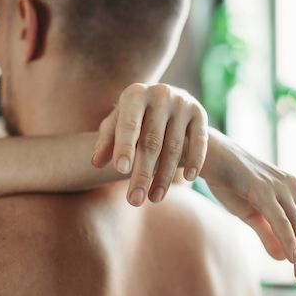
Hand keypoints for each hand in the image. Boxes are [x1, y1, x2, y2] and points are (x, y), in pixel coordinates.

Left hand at [91, 83, 207, 205]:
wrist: (169, 102)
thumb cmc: (135, 118)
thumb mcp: (118, 125)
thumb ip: (106, 142)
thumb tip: (95, 163)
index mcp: (135, 95)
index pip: (129, 125)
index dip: (124, 147)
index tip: (120, 171)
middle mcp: (160, 94)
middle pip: (151, 141)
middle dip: (142, 174)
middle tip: (134, 201)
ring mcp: (182, 103)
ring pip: (174, 147)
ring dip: (164, 176)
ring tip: (154, 199)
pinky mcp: (200, 113)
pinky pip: (199, 141)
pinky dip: (194, 161)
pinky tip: (188, 179)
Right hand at [202, 130, 295, 295]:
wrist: (211, 157)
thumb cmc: (230, 183)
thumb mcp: (250, 216)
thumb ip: (268, 235)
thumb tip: (285, 259)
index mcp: (294, 195)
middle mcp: (294, 190)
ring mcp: (281, 190)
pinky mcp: (264, 191)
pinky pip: (282, 222)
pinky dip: (289, 242)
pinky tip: (294, 261)